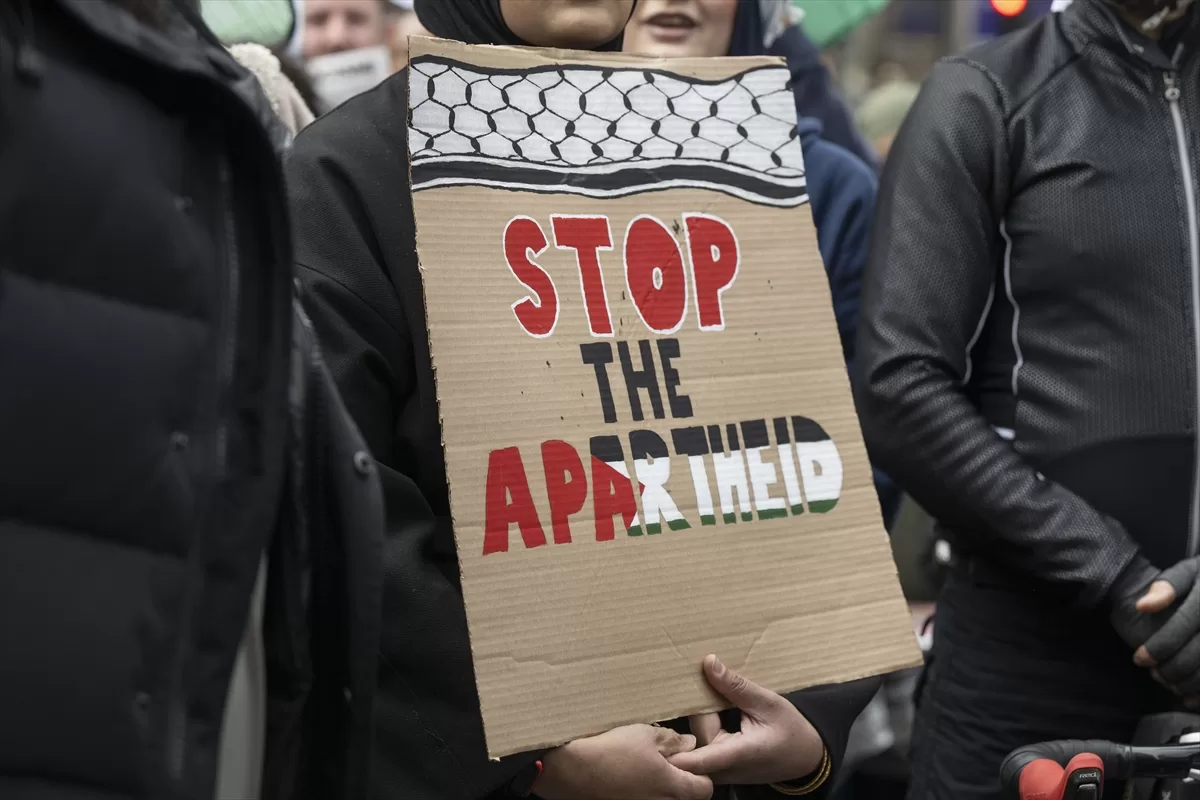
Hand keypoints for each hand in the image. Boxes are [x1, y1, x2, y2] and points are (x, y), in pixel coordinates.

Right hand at [534, 724, 712, 799]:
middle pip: (686, 798)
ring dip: (660, 787)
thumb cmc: (608, 752)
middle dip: (681, 781)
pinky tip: (628, 778)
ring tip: (644, 768)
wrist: (570, 772)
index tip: (686, 759)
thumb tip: (689, 743)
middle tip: (665, 761)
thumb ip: (672, 740)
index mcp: (672, 787)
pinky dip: (643, 792)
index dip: (700, 772)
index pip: (705, 788)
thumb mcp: (644, 735)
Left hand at [667, 655, 824, 785]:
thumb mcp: (768, 703)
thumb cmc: (791, 732)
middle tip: (702, 682)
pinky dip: (705, 725)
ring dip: (700, 717)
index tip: (654, 738)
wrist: (806, 757)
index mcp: (737, 754)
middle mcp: (723, 768)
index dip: (674, 749)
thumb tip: (708, 663)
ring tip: (714, 695)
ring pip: (695, 740)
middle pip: (693, 737)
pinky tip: (717, 709)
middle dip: (694, 710)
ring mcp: (720, 771)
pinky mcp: (718, 768)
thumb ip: (736, 686)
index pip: (696, 759)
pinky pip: (701, 745)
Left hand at [1130, 557, 1199, 702]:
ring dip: (1190, 683)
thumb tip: (1142, 606)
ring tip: (1170, 685)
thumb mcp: (1188, 573)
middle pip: (1199, 651)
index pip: (1182, 624)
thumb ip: (1166, 586)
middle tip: (1154, 675)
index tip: (1139, 659)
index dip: (1159, 645)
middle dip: (1173, 668)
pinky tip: (1191, 699)